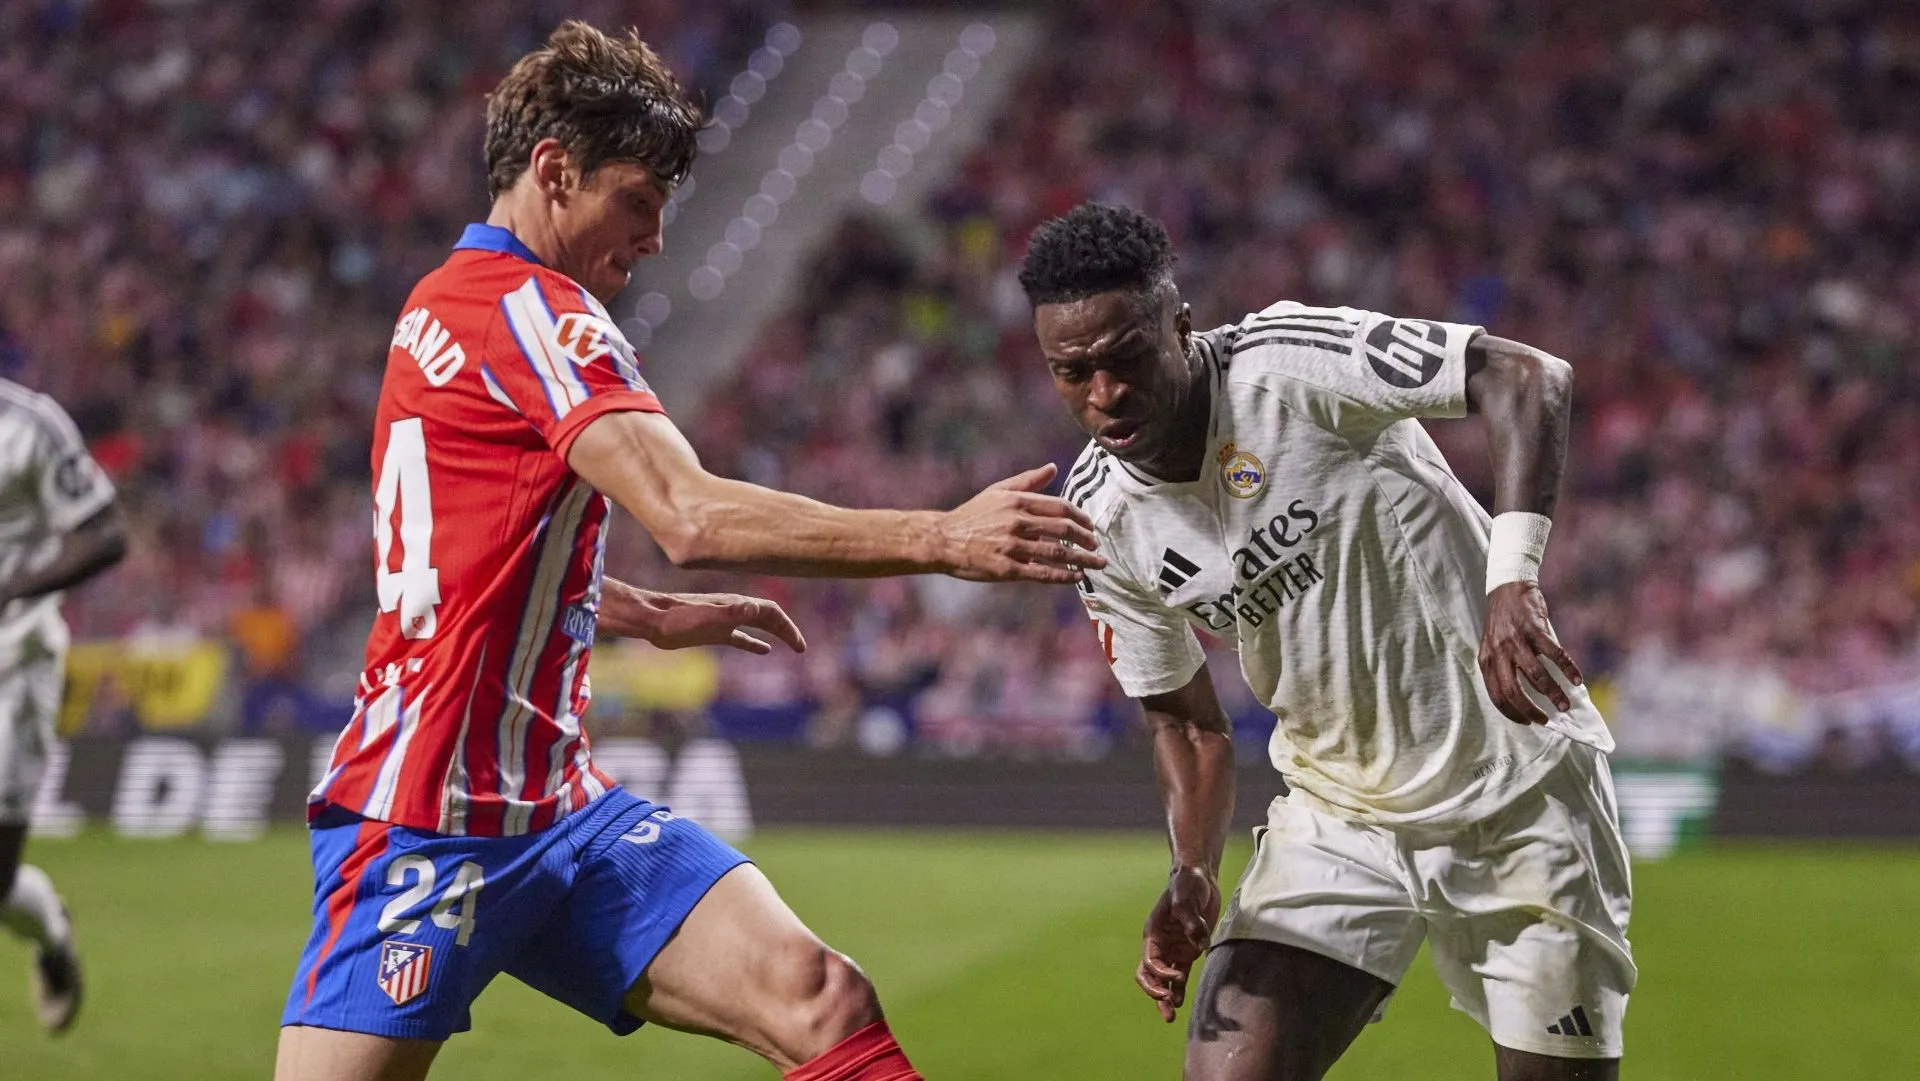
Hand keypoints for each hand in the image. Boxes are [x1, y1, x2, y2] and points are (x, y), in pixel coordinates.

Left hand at [618, 592, 806, 654]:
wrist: (653, 620)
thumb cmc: (678, 619)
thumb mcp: (707, 617)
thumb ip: (732, 612)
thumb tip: (755, 608)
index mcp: (736, 605)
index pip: (771, 612)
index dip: (787, 627)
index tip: (798, 645)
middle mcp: (734, 610)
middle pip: (768, 618)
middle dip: (786, 630)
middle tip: (801, 648)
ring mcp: (724, 621)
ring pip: (758, 626)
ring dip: (775, 634)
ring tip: (790, 647)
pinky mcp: (713, 633)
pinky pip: (741, 637)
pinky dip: (754, 643)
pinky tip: (763, 651)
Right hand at [938, 464, 1106, 584]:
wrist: (943, 540)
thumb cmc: (972, 515)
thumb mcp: (998, 491)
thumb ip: (1027, 480)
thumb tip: (1053, 468)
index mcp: (1017, 501)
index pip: (1060, 508)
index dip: (1080, 518)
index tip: (1090, 527)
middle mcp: (1017, 522)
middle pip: (1063, 530)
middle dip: (1086, 539)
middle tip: (1097, 546)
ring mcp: (1012, 546)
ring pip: (1056, 553)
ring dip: (1082, 559)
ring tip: (1097, 564)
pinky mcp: (1006, 569)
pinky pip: (1041, 573)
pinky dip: (1063, 576)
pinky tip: (1077, 577)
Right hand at [1136, 866, 1219, 1022]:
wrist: (1198, 876)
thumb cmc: (1186, 883)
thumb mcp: (1185, 897)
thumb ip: (1191, 920)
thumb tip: (1199, 943)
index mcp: (1154, 933)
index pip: (1150, 961)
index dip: (1161, 973)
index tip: (1177, 977)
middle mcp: (1161, 944)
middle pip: (1150, 975)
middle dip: (1156, 993)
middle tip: (1168, 1007)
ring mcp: (1174, 949)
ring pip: (1164, 979)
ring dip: (1166, 997)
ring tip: (1170, 1016)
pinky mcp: (1188, 950)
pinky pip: (1180, 975)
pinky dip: (1179, 989)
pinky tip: (1181, 1002)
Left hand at [1479, 581, 1581, 724]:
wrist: (1507, 588)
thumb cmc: (1503, 623)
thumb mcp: (1495, 647)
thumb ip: (1505, 668)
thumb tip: (1528, 696)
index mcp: (1486, 660)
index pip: (1497, 695)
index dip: (1512, 712)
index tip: (1527, 722)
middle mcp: (1499, 653)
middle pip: (1513, 692)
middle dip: (1531, 711)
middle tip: (1546, 720)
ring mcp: (1517, 641)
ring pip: (1536, 676)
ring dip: (1553, 694)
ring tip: (1565, 705)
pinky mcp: (1535, 630)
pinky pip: (1554, 655)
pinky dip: (1568, 669)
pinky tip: (1577, 680)